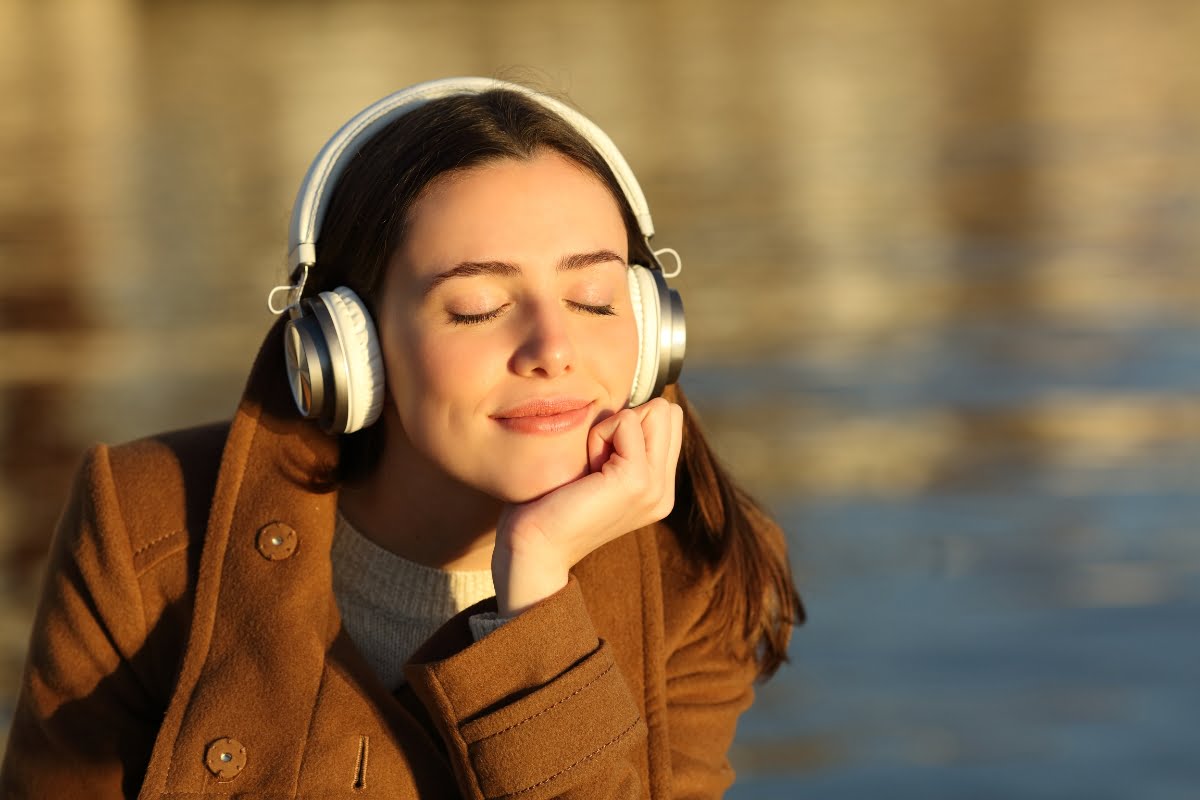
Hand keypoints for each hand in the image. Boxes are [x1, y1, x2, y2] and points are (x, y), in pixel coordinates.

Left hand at [492, 397, 683, 615]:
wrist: (535, 547)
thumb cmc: (551, 505)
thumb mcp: (600, 472)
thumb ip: (624, 447)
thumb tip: (632, 408)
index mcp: (659, 489)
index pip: (668, 421)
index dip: (628, 426)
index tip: (599, 461)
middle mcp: (664, 490)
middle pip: (667, 412)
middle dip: (625, 423)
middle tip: (595, 461)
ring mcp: (656, 487)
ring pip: (655, 412)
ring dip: (612, 429)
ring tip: (592, 467)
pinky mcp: (637, 480)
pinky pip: (627, 421)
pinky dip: (599, 435)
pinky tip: (586, 470)